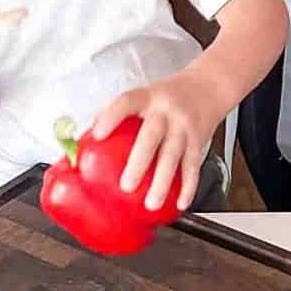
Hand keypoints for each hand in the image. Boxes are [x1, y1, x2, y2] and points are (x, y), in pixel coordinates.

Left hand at [91, 71, 222, 211]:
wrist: (208, 86)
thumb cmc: (168, 96)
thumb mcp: (144, 95)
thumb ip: (117, 115)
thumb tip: (82, 143)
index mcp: (148, 97)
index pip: (127, 102)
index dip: (111, 117)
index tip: (98, 134)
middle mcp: (167, 111)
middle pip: (152, 135)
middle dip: (139, 162)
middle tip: (126, 186)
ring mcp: (184, 126)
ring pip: (175, 155)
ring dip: (163, 182)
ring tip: (151, 203)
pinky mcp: (199, 140)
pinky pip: (193, 166)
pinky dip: (188, 187)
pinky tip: (180, 203)